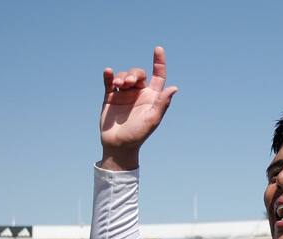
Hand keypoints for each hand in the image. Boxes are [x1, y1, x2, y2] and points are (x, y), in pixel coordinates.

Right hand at [99, 46, 177, 169]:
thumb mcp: (152, 120)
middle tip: (128, 82)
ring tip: (118, 85)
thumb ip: (162, 104)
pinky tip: (108, 72)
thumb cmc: (138, 135)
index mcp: (152, 97)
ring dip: (121, 77)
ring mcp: (124, 94)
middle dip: (133, 73)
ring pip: (123, 76)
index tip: (158, 49)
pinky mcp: (110, 97)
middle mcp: (139, 93)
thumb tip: (174, 88)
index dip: (159, 62)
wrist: (118, 145)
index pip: (158, 76)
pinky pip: (109, 82)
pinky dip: (108, 75)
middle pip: (138, 74)